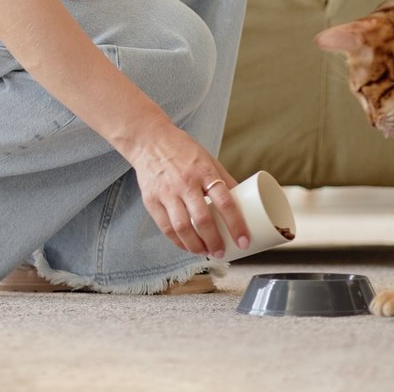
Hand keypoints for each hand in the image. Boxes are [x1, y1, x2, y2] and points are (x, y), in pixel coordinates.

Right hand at [124, 123, 250, 258]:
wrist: (149, 140)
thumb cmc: (182, 149)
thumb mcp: (208, 159)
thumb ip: (223, 179)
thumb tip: (243, 201)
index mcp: (204, 171)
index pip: (225, 201)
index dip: (236, 224)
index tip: (244, 241)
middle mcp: (185, 183)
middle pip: (203, 220)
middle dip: (215, 242)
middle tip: (222, 252)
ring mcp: (167, 193)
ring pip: (183, 228)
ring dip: (196, 246)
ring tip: (205, 252)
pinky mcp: (152, 200)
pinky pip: (166, 228)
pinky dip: (178, 242)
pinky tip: (187, 246)